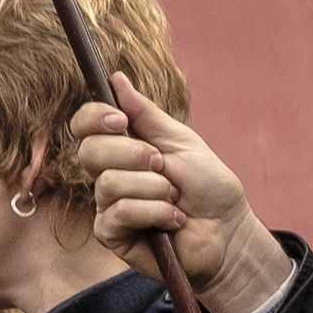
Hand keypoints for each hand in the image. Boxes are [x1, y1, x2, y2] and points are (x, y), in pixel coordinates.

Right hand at [72, 75, 290, 312]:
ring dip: (154, 188)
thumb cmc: (208, 187)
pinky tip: (173, 220)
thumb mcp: (181, 141)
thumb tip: (115, 77)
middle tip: (162, 165)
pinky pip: (119, 213)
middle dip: (133, 154)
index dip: (94, 118)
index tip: (121, 121)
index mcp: (122, 148)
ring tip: (175, 198)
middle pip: (89, 151)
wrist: (228, 231)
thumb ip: (145, 113)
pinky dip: (154, 212)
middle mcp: (107, 175)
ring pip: (109, 183)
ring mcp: (107, 206)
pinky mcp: (111, 235)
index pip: (84, 125)